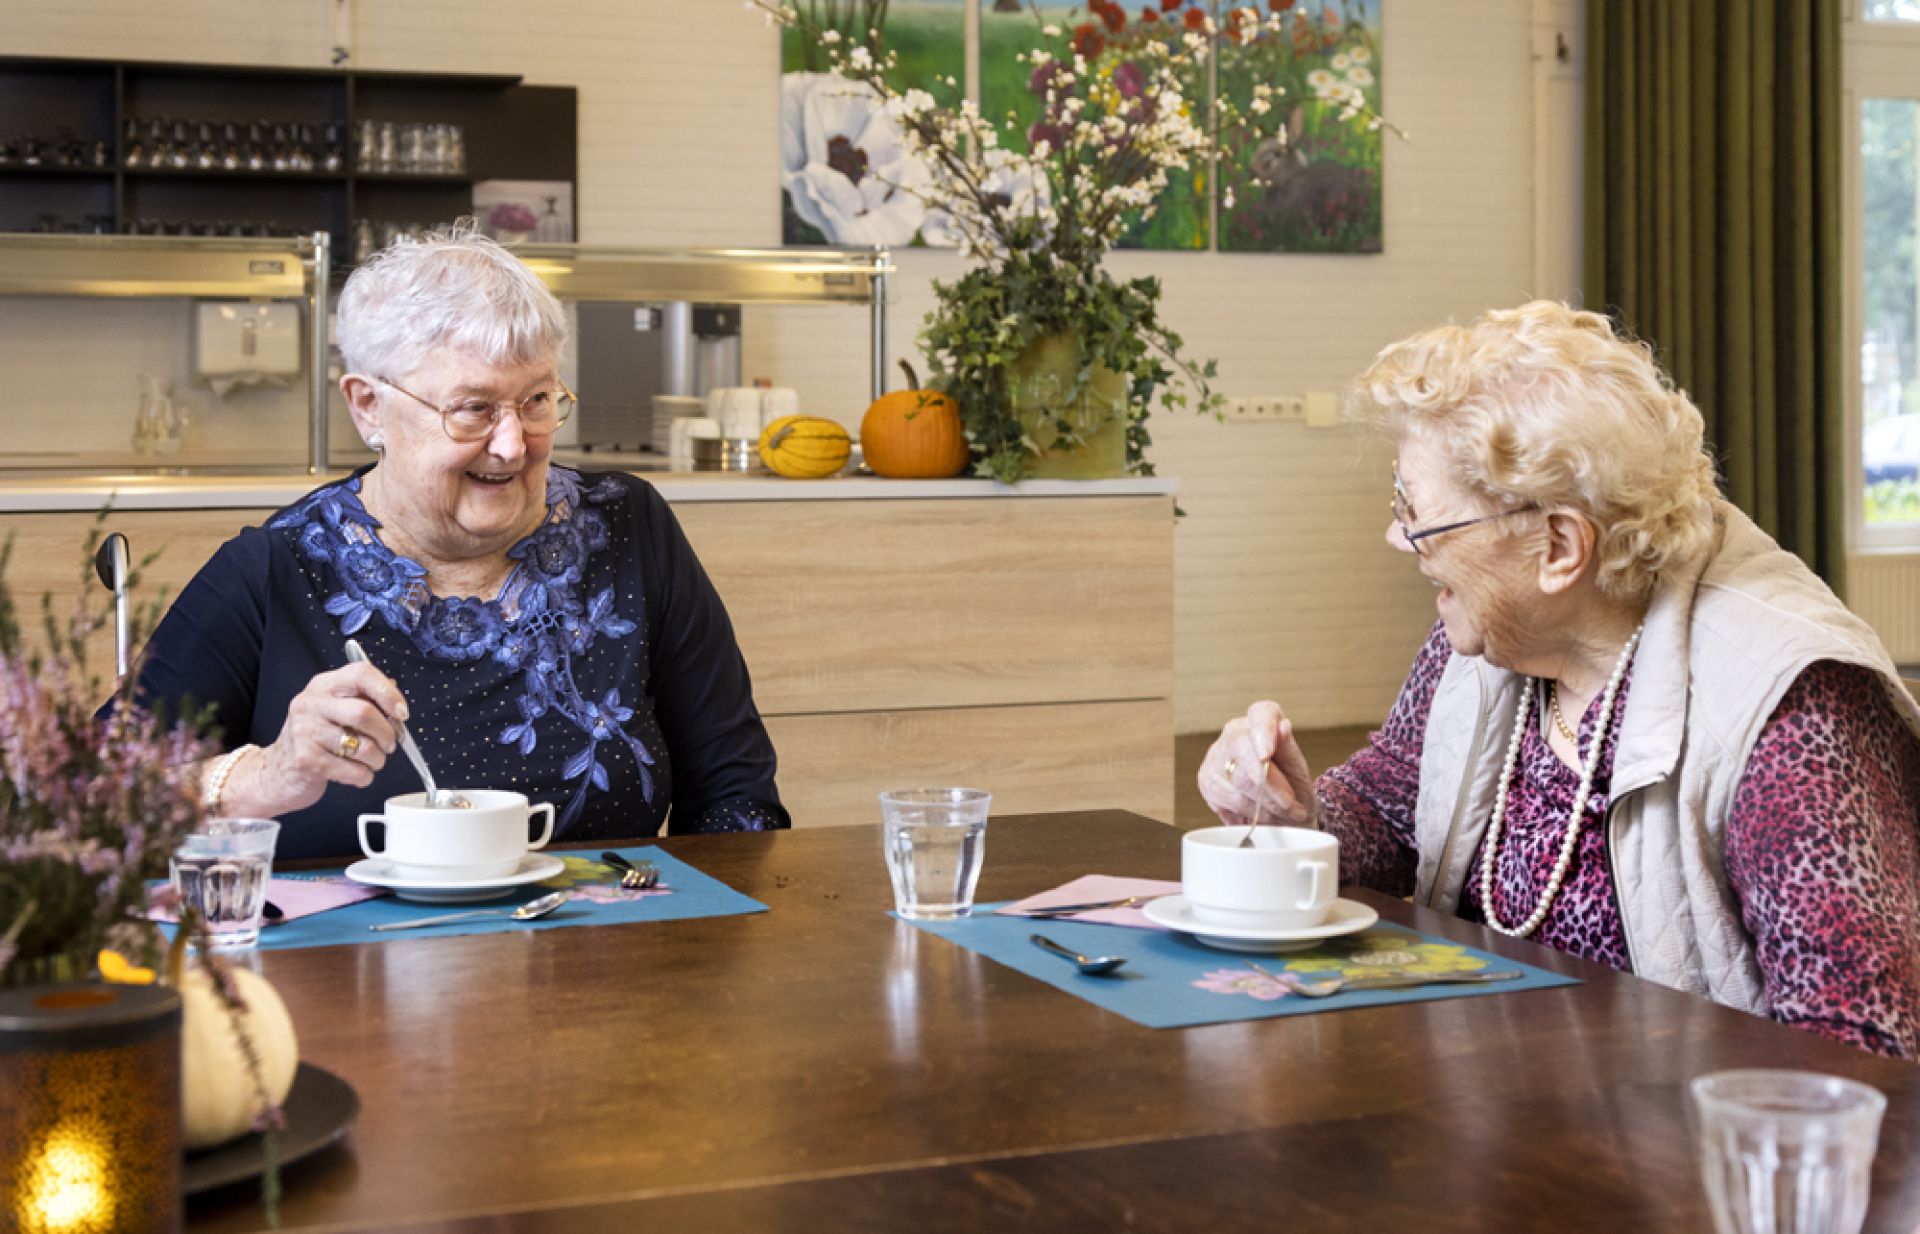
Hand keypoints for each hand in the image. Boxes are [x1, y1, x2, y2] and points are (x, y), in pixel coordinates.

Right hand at [246, 663, 405, 814]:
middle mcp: (311, 703)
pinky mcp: (306, 760)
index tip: (402, 713)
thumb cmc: (316, 738)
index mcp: (325, 685)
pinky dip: (364, 776)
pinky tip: (358, 773)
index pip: (361, 674)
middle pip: (364, 713)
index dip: (388, 693)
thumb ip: (365, 701)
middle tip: (390, 743)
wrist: (277, 770)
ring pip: (363, 746)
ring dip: (378, 759)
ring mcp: (305, 731)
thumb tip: (397, 705)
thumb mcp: (335, 709)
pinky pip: (353, 770)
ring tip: (373, 760)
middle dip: (387, 733)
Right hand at [1197, 700, 1316, 827]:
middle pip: (1244, 752)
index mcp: (1261, 720)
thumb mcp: (1298, 769)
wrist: (1280, 814)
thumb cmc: (1291, 787)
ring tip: (1282, 813)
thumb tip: (1283, 727)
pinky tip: (1262, 814)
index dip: (1262, 731)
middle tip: (1290, 805)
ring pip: (1237, 783)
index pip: (1260, 714)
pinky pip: (1229, 801)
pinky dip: (1250, 814)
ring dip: (1264, 806)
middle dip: (1271, 786)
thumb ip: (1288, 750)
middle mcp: (1233, 734)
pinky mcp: (1206, 782)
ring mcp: (1215, 758)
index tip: (1266, 755)